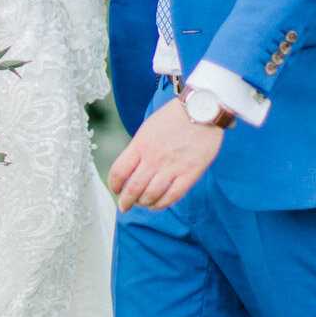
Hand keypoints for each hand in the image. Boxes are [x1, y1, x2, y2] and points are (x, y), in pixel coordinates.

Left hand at [108, 97, 223, 212]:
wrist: (201, 110)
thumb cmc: (174, 117)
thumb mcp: (148, 129)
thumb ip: (138, 148)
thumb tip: (129, 168)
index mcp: (140, 145)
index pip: (118, 172)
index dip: (114, 185)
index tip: (115, 190)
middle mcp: (153, 158)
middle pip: (133, 188)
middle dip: (126, 201)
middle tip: (124, 206)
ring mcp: (172, 167)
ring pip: (151, 195)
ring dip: (143, 203)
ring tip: (142, 203)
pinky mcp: (190, 173)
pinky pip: (172, 196)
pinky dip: (161, 204)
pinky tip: (157, 205)